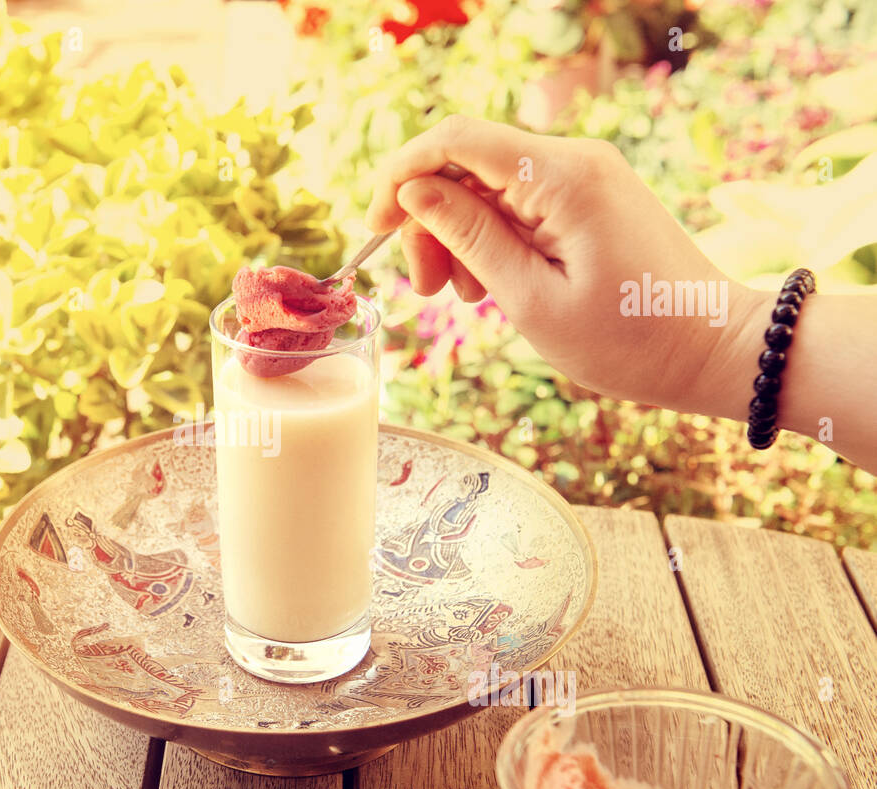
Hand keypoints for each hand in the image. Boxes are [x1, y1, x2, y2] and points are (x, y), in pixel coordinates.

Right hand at [366, 115, 766, 421]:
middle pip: (465, 165)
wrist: (712, 349)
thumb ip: (468, 237)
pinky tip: (488, 286)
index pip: (454, 140)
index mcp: (561, 177)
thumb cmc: (629, 339)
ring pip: (486, 186)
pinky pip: (517, 203)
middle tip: (426, 290)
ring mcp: (584, 175)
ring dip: (456, 237)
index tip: (375, 227)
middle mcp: (574, 159)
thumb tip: (413, 191)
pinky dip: (489, 239)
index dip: (401, 175)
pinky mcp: (589, 197)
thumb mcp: (531, 298)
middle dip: (428, 222)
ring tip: (462, 298)